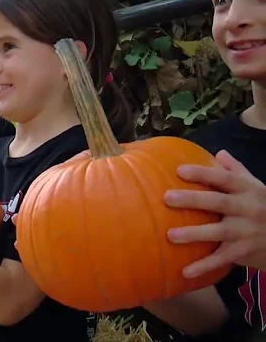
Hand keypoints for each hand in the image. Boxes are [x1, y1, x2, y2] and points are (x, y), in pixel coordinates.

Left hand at [166, 150, 265, 276]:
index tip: (180, 170)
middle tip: (167, 197)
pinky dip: (204, 266)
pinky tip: (185, 271)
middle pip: (219, 202)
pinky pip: (222, 259)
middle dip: (194, 199)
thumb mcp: (256, 187)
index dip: (204, 173)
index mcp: (248, 190)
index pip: (225, 178)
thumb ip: (237, 171)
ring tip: (170, 235)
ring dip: (195, 234)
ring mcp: (246, 231)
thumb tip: (219, 153)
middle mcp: (248, 209)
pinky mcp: (244, 252)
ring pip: (219, 232)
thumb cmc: (265, 208)